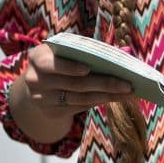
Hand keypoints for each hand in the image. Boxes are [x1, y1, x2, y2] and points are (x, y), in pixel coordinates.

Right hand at [15, 43, 133, 119]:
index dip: (69, 67)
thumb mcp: (64, 52)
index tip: (88, 69)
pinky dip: (99, 102)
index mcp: (37, 58)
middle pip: (75, 84)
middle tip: (127, 84)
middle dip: (105, 84)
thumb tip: (125, 51)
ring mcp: (41, 98)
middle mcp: (36, 79)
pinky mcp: (51, 112)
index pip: (52, 64)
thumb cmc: (60, 61)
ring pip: (80, 98)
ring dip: (107, 96)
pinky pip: (79, 107)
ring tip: (128, 93)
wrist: (40, 85)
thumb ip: (87, 50)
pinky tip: (115, 98)